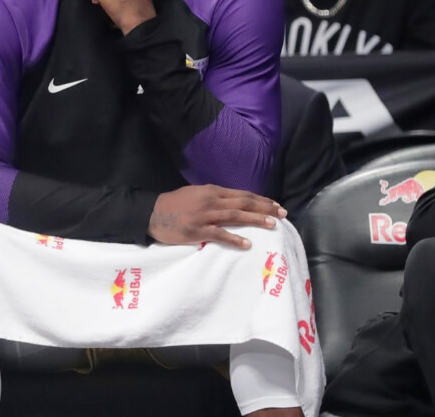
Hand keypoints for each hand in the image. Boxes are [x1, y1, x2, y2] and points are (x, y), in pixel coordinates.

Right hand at [148, 185, 286, 247]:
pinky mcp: (196, 230)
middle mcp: (211, 201)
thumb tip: (231, 202)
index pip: (242, 194)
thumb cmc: (173, 204)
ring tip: (272, 225)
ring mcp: (204, 215)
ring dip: (255, 219)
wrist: (151, 212)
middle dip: (265, 208)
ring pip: (235, 216)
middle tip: (283, 213)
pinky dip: (234, 238)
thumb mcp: (195, 193)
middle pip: (243, 203)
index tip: (276, 205)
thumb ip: (213, 197)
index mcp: (211, 191)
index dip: (261, 199)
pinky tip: (247, 243)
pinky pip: (219, 234)